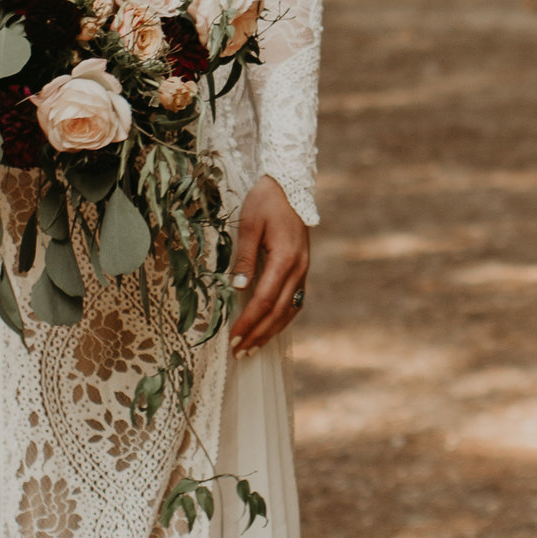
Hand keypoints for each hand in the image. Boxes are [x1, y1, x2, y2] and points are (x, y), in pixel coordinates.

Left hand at [230, 176, 309, 355]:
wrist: (290, 185)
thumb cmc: (265, 201)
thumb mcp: (249, 224)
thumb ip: (244, 257)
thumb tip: (239, 288)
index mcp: (285, 258)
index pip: (264, 300)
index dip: (249, 322)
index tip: (233, 337)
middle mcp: (299, 268)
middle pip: (279, 312)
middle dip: (258, 334)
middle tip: (240, 352)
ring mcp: (304, 269)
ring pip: (290, 310)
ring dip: (271, 331)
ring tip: (253, 347)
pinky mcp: (302, 268)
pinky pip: (295, 300)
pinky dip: (282, 318)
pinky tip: (269, 327)